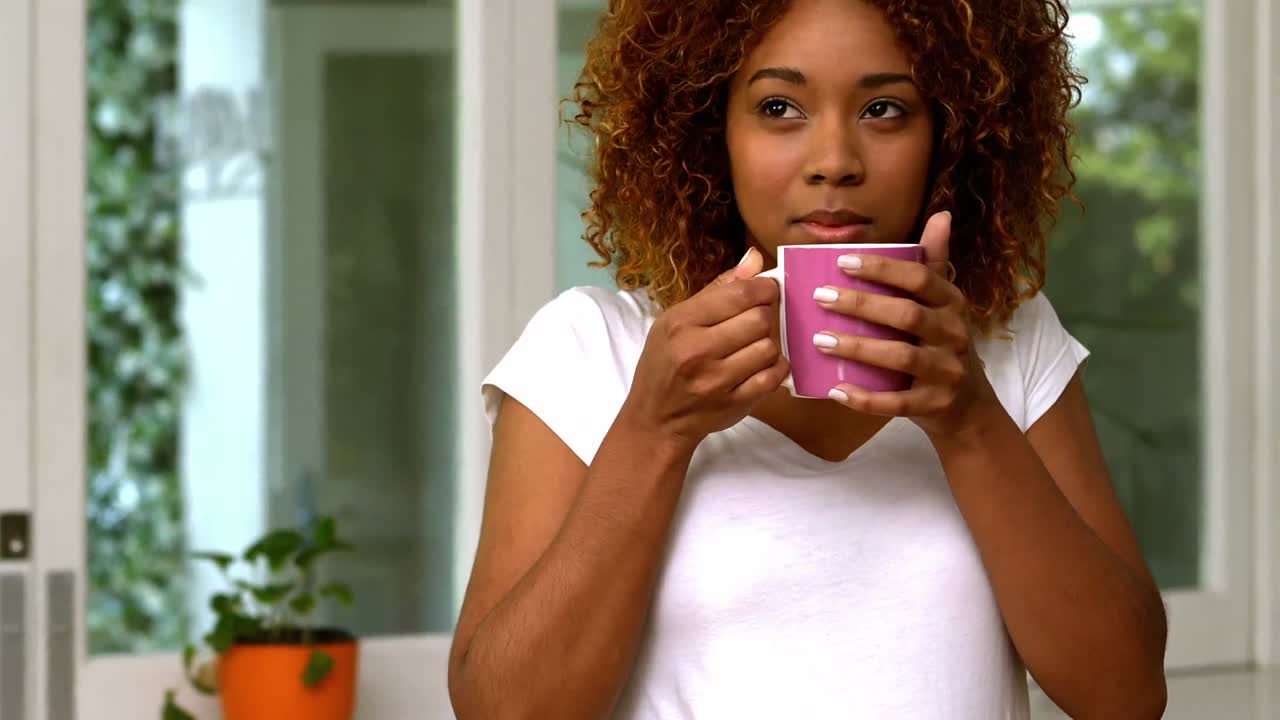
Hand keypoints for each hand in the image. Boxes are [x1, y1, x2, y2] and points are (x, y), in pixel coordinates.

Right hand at [618, 248, 788, 448]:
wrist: (656, 419)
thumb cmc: (665, 364)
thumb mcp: (676, 320)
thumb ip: (718, 289)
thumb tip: (754, 258)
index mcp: (681, 323)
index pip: (740, 294)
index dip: (764, 287)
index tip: (767, 290)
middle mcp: (697, 351)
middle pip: (760, 319)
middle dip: (765, 316)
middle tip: (756, 321)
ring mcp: (717, 381)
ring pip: (769, 347)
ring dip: (768, 343)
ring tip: (754, 345)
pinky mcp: (734, 404)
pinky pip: (773, 376)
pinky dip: (775, 367)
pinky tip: (763, 365)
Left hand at [811, 211, 1002, 437]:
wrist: (967, 404)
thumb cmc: (942, 343)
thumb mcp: (944, 303)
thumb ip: (935, 262)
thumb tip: (942, 215)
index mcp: (952, 303)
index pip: (920, 279)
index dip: (882, 269)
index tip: (841, 262)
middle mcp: (954, 334)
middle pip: (907, 315)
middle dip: (861, 305)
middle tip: (820, 297)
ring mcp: (947, 372)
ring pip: (901, 357)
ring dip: (858, 348)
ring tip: (820, 340)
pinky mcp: (934, 405)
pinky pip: (897, 403)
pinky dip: (865, 398)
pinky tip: (835, 389)